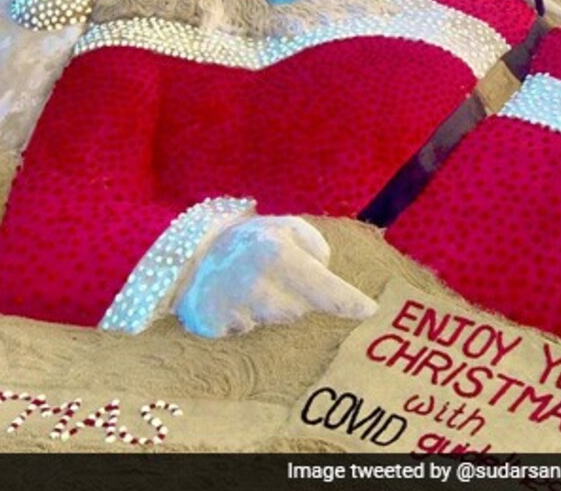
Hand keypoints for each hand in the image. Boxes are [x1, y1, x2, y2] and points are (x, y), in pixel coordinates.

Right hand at [174, 216, 376, 336]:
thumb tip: (329, 279)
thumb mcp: (286, 228)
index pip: (323, 287)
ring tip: (251, 286)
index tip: (370, 310)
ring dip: (270, 308)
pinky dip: (245, 320)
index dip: (349, 301)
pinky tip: (234, 301)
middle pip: (300, 310)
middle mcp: (256, 284)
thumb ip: (316, 247)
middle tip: (275, 277)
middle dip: (295, 297)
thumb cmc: (251, 241)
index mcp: (278, 254)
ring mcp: (233, 308)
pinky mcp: (213, 327)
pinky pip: (247, 332)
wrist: (190, 253)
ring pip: (276, 322)